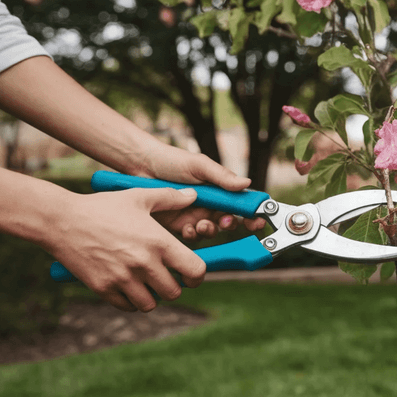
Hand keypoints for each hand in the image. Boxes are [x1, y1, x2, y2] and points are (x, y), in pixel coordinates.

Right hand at [46, 188, 206, 311]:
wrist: (61, 220)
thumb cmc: (103, 207)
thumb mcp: (139, 197)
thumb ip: (170, 198)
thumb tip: (193, 196)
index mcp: (158, 242)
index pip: (195, 271)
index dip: (197, 275)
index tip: (190, 274)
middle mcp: (144, 263)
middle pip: (174, 292)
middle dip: (173, 286)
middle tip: (165, 276)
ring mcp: (123, 279)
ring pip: (151, 304)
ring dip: (152, 296)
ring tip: (146, 282)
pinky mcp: (103, 289)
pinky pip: (128, 306)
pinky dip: (131, 300)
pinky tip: (128, 285)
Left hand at [137, 144, 266, 237]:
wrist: (140, 166)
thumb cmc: (171, 160)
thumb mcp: (199, 165)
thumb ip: (222, 176)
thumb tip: (246, 183)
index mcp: (219, 189)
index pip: (240, 204)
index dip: (250, 214)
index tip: (256, 221)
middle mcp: (209, 204)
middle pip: (228, 221)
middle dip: (228, 225)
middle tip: (223, 222)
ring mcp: (194, 215)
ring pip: (211, 231)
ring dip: (209, 230)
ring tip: (201, 224)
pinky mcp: (178, 225)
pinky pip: (191, 236)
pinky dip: (192, 234)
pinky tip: (186, 228)